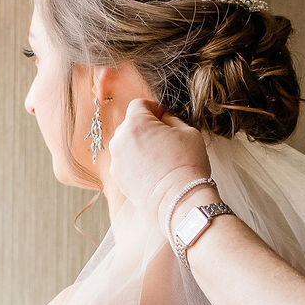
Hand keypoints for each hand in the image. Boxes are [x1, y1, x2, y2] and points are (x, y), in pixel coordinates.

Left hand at [107, 99, 211, 237]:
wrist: (179, 200)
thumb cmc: (187, 164)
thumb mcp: (188, 132)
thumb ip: (171, 118)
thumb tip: (163, 116)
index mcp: (136, 123)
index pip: (139, 104)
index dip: (153, 108)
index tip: (162, 116)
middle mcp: (120, 139)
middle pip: (129, 124)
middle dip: (144, 127)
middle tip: (163, 139)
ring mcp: (116, 160)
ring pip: (125, 143)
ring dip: (138, 145)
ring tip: (157, 158)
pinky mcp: (117, 177)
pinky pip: (124, 161)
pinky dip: (134, 162)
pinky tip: (151, 171)